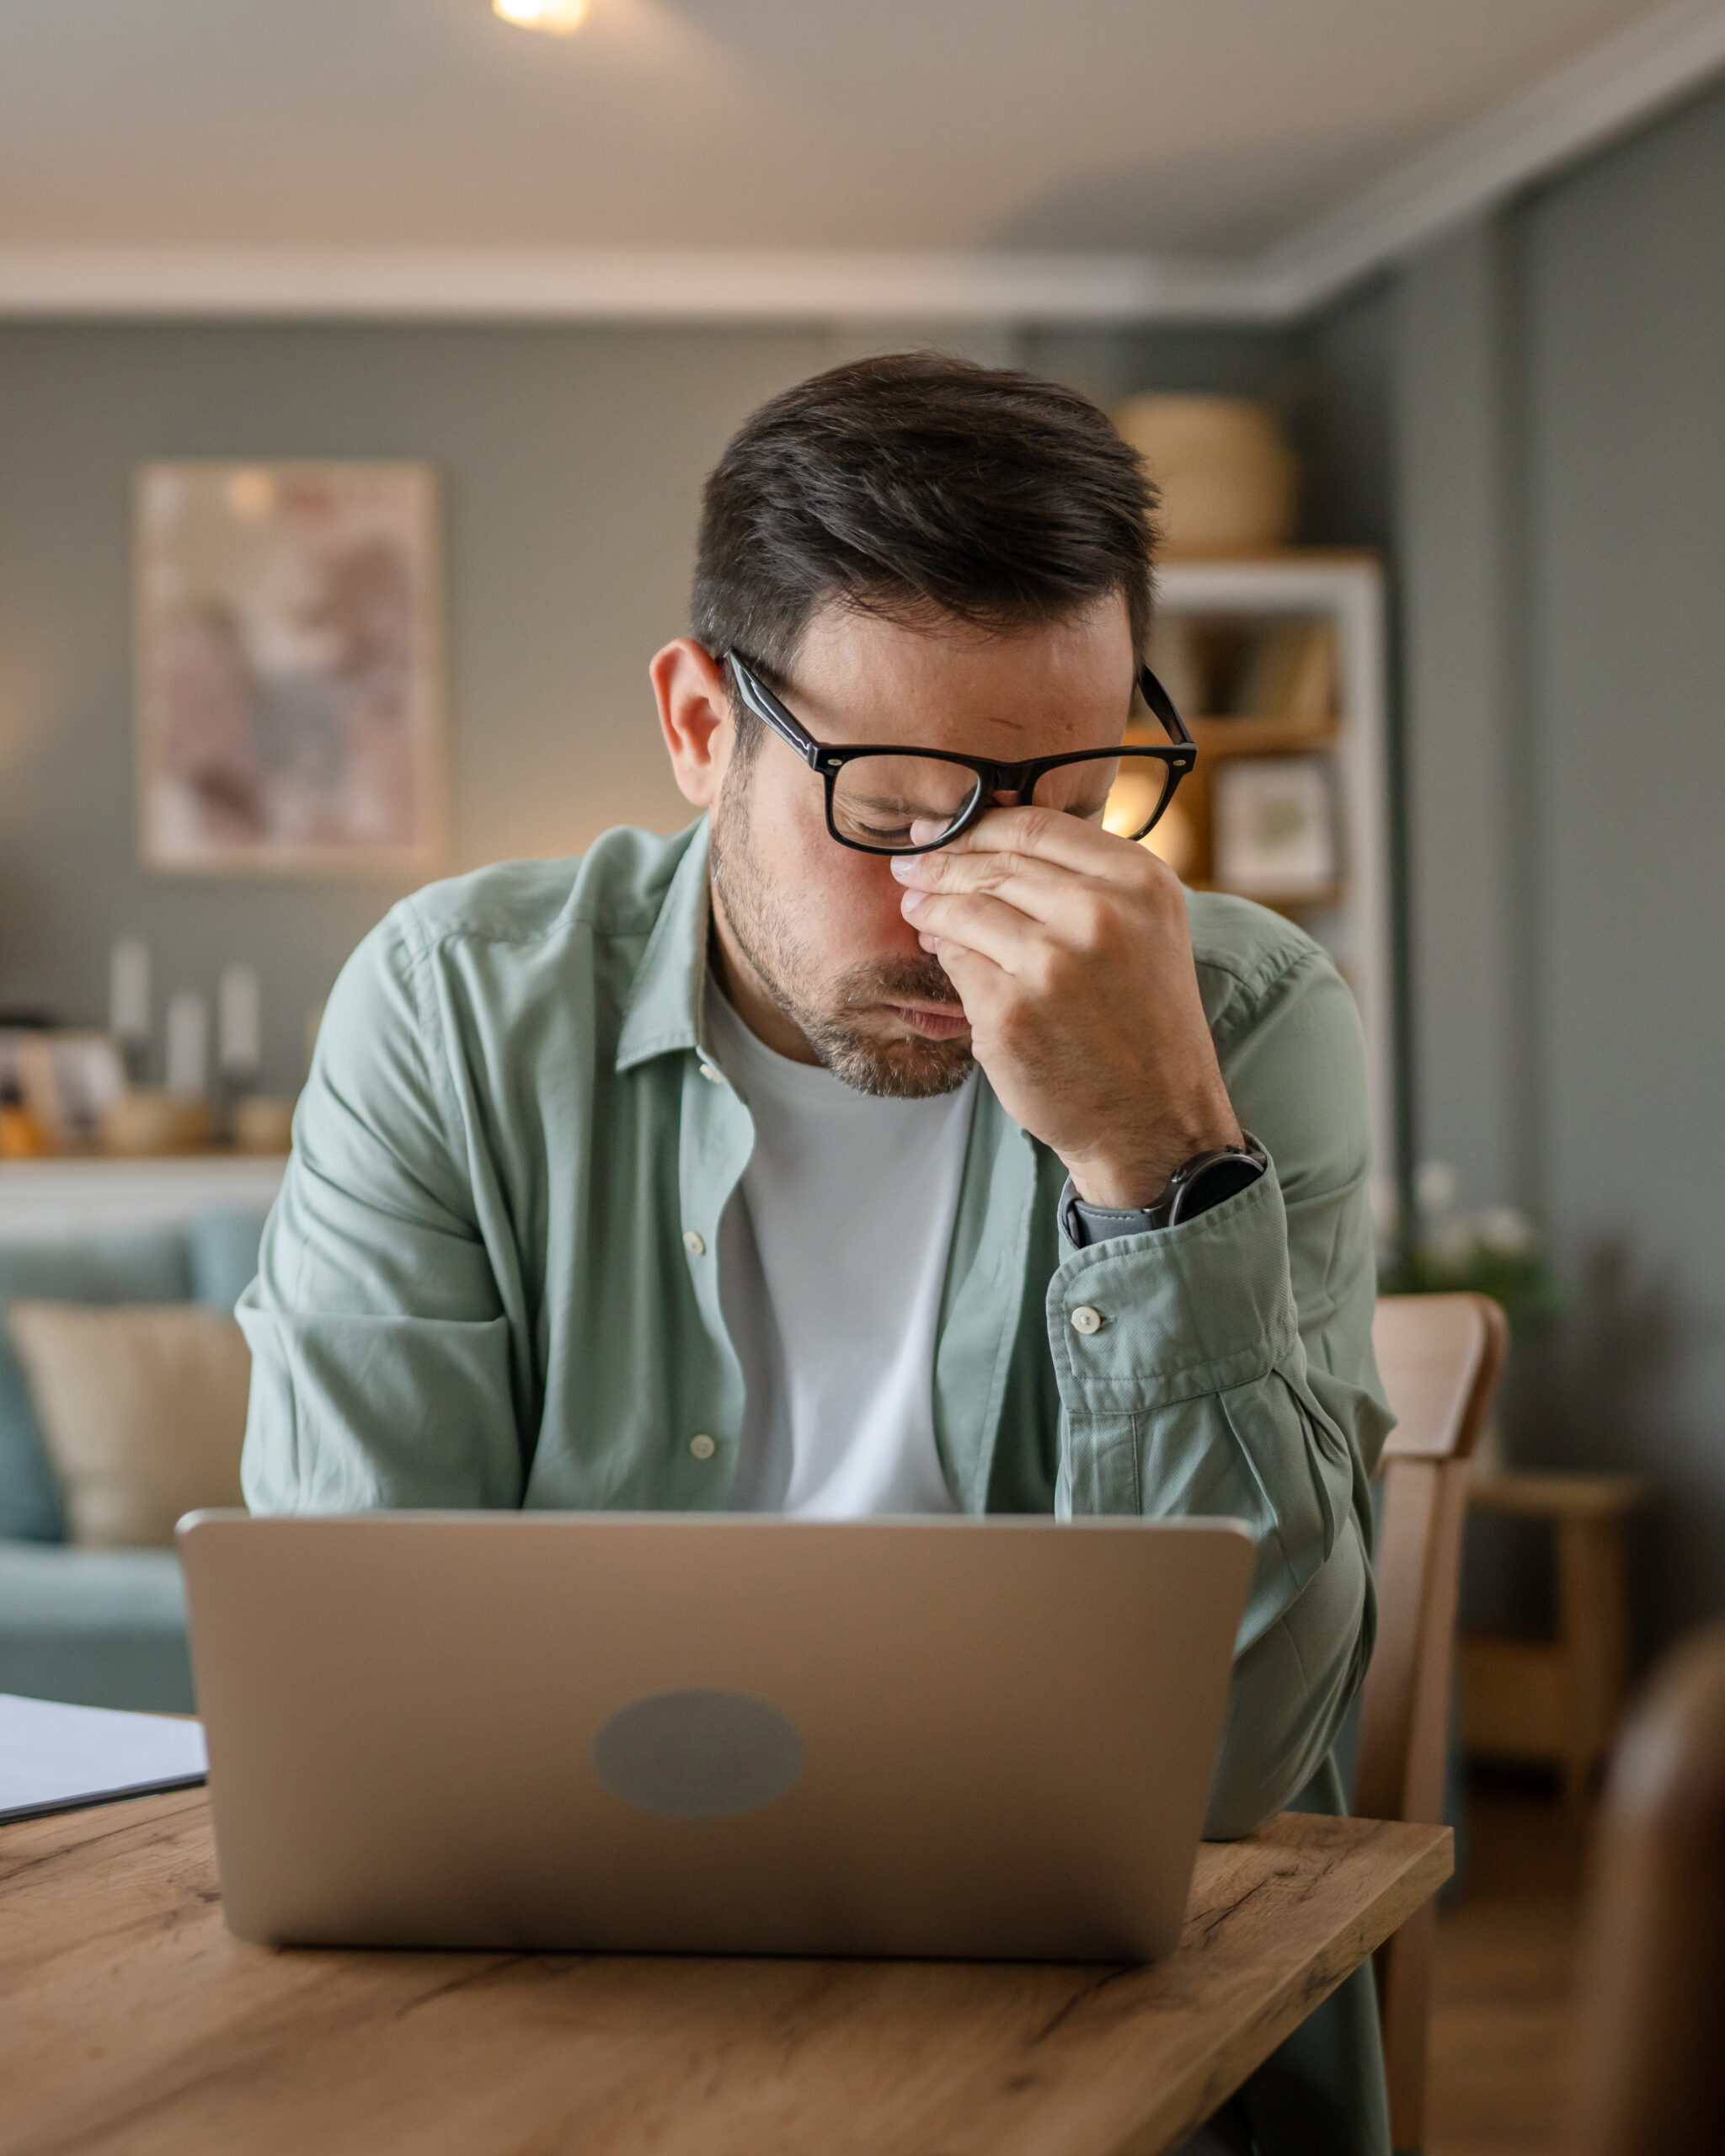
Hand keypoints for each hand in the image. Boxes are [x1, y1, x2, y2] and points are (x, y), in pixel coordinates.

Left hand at [891, 807, 1242, 1208]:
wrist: (1155, 1120)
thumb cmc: (1144, 1024)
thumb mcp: (1145, 930)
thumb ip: (1087, 881)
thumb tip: (992, 841)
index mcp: (1139, 881)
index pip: (1035, 825)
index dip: (976, 823)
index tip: (942, 828)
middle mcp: (1101, 914)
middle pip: (994, 863)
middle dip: (941, 861)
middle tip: (910, 866)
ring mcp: (1052, 963)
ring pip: (965, 908)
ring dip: (931, 905)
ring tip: (916, 908)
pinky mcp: (1011, 1012)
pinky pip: (956, 961)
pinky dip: (942, 953)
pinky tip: (937, 952)